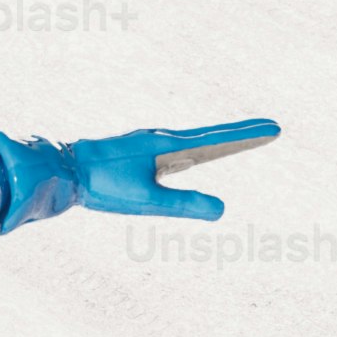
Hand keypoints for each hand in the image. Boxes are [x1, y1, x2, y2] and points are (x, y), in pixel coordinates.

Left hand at [58, 117, 279, 222]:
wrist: (63, 170)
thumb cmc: (104, 186)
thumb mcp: (148, 200)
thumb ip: (184, 205)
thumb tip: (221, 210)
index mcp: (168, 145)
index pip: (217, 140)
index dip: (247, 135)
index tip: (273, 127)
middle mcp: (162, 139)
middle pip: (211, 137)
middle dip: (241, 135)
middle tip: (270, 129)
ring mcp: (150, 144)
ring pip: (195, 143)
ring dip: (221, 142)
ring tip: (242, 142)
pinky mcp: (139, 153)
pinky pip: (178, 150)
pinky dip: (198, 150)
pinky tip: (194, 158)